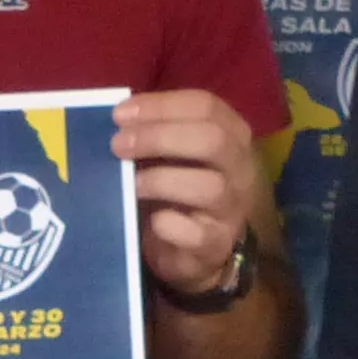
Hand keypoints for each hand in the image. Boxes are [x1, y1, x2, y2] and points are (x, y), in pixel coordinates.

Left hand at [115, 89, 260, 297]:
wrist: (194, 251)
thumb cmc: (176, 191)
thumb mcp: (170, 155)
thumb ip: (153, 133)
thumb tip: (117, 120)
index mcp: (231, 135)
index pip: (205, 107)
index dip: (161, 106)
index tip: (120, 115)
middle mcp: (240, 168)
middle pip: (213, 140)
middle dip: (159, 137)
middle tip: (118, 145)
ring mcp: (233, 209)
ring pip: (210, 186)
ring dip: (161, 180)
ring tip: (131, 184)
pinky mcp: (217, 245)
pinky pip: (198, 233)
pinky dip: (170, 225)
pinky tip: (151, 221)